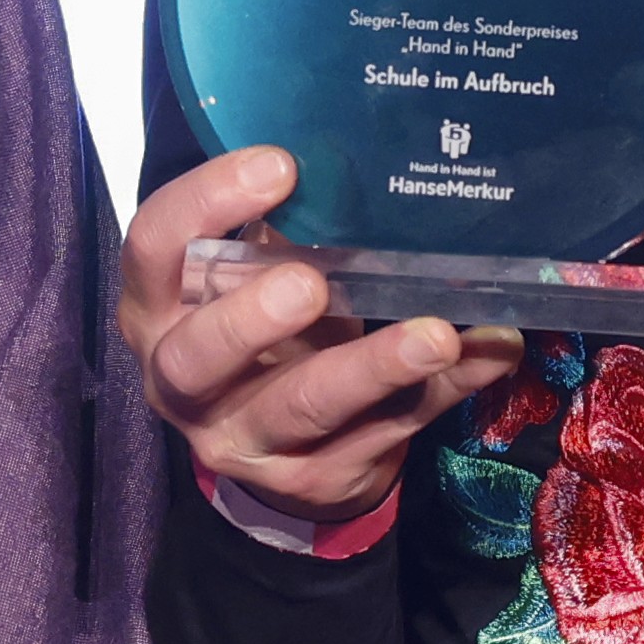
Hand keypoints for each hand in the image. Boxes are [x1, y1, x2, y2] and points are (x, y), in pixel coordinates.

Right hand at [121, 146, 522, 523]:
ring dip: (372, 369)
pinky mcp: (312, 476)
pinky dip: (441, 390)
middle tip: (311, 283)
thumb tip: (378, 170)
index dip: (205, 204)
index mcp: (157, 307)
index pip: (154, 247)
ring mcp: (244, 440)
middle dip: (252, 320)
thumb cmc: (263, 330)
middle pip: (197, 355)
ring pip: (302, 407)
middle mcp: (180, 380)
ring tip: (435, 335)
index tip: (278, 166)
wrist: (278, 450)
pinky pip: (384, 432)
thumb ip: (296, 234)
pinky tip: (488, 352)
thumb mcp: (256, 280)